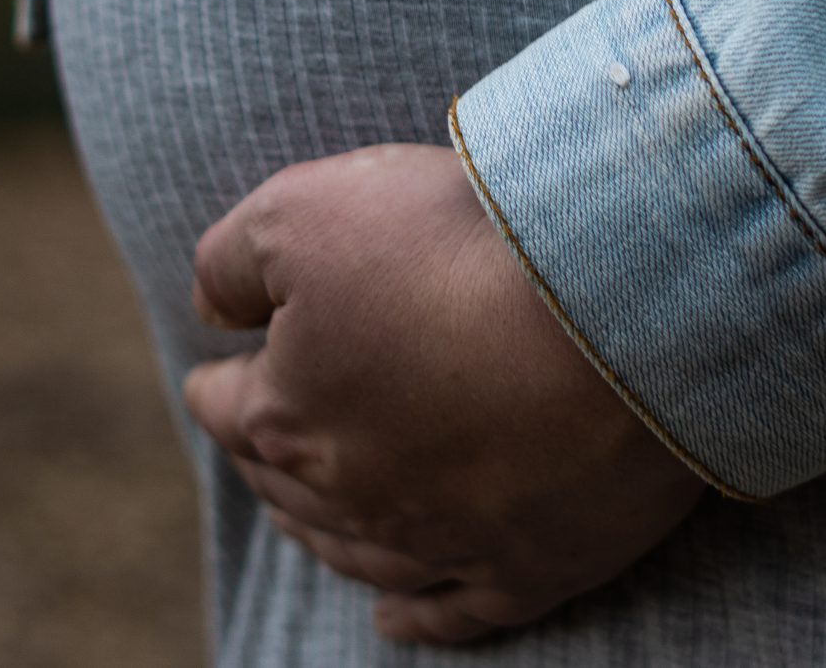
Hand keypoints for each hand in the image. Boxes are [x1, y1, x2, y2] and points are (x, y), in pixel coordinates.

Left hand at [182, 143, 707, 645]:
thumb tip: (209, 310)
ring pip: (359, 552)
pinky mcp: (531, 566)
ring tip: (304, 519)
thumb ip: (231, 259)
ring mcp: (445, 541)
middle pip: (289, 486)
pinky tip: (392, 617)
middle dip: (267, 456)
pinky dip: (418, 615)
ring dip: (323, 535)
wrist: (616, 301)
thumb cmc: (456, 243)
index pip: (227, 407)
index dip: (220, 381)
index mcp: (291, 415)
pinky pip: (458, 611)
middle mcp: (354, 495)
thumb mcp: (304, 208)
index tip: (219, 366)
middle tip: (261, 435)